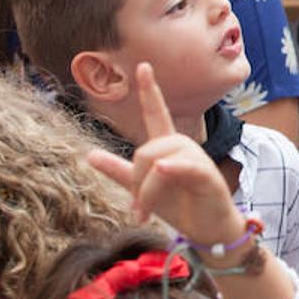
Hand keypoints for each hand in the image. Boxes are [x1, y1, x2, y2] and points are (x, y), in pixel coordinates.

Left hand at [86, 63, 244, 246]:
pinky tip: (163, 169)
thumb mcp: (144, 190)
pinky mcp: (207, 176)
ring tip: (144, 212)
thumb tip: (89, 154)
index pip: (157, 113)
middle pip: (146, 149)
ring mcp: (197, 160)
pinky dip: (172, 168)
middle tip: (137, 208)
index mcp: (168, 148)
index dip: (150, 91)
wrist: (208, 232)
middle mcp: (183, 148)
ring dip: (146, 191)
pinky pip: (185, 167)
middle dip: (136, 180)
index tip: (143, 66)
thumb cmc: (181, 207)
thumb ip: (119, 171)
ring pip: (158, 161)